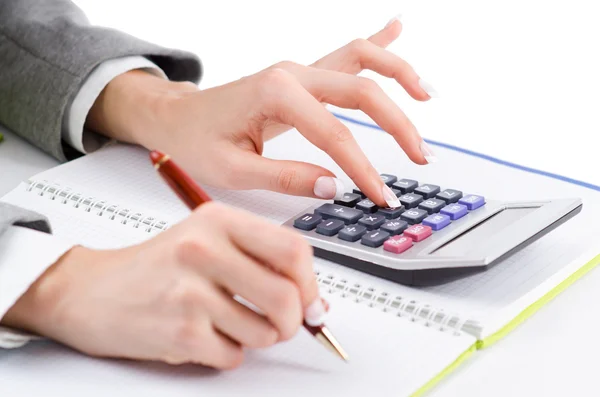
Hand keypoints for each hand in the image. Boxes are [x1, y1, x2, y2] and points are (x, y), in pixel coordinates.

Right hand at [2, 203, 322, 368]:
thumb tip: (312, 301)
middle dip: (295, 320)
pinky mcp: (178, 331)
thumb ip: (260, 260)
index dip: (310, 282)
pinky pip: (233, 356)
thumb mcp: (208, 241)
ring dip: (258, 338)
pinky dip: (228, 354)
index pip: (294, 250)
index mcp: (218, 219)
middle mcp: (204, 249)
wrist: (91, 291)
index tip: (309, 299)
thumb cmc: (156, 266)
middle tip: (283, 324)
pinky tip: (205, 336)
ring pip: (265, 332)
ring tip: (232, 326)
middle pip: (286, 296)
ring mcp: (189, 292)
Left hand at [87, 18, 437, 207]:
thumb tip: (331, 187)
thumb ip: (285, 177)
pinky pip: (346, 53)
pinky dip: (376, 43)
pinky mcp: (301, 75)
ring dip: (398, 73)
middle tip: (421, 157)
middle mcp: (292, 73)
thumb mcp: (233, 169)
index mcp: (275, 93)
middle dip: (398, 124)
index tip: (380, 195)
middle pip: (361, 90)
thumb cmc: (197, 140)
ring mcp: (298, 70)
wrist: (178, 116)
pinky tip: (397, 28)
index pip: (334, 135)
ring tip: (426, 95)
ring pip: (361, 57)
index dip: (362, 168)